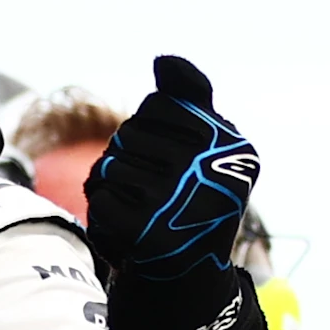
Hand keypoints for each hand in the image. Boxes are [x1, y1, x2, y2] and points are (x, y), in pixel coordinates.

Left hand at [84, 56, 260, 281]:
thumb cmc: (192, 195)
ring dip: (115, 184)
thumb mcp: (206, 144)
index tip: (176, 157)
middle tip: (158, 189)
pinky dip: (105, 208)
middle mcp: (209, 169)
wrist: (186, 269)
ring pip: (109, 164)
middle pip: (128, 134)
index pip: (157, 104)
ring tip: (144, 207)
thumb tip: (164, 59)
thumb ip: (188, 98)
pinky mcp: (144, 230)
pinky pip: (99, 195)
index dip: (154, 127)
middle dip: (132, 157)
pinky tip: (130, 225)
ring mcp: (177, 200)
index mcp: (231, 144)